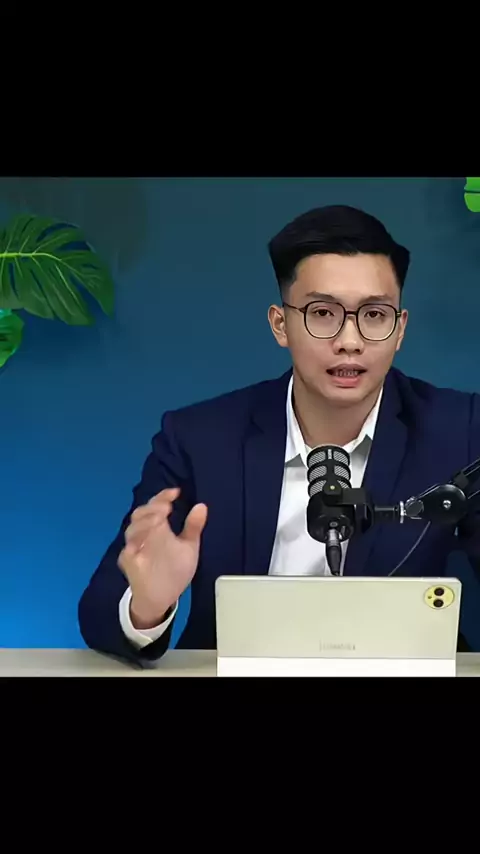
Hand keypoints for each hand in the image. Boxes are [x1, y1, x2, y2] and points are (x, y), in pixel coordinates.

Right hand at [118, 487, 207, 628]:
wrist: (163, 596)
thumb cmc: (175, 569)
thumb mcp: (188, 547)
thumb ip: (193, 527)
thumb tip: (202, 506)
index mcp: (157, 527)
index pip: (155, 506)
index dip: (162, 496)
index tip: (175, 492)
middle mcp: (144, 535)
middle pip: (140, 513)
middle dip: (152, 507)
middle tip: (166, 507)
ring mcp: (135, 548)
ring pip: (132, 529)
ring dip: (144, 522)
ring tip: (159, 519)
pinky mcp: (130, 563)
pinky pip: (128, 551)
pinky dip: (136, 543)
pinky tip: (146, 539)